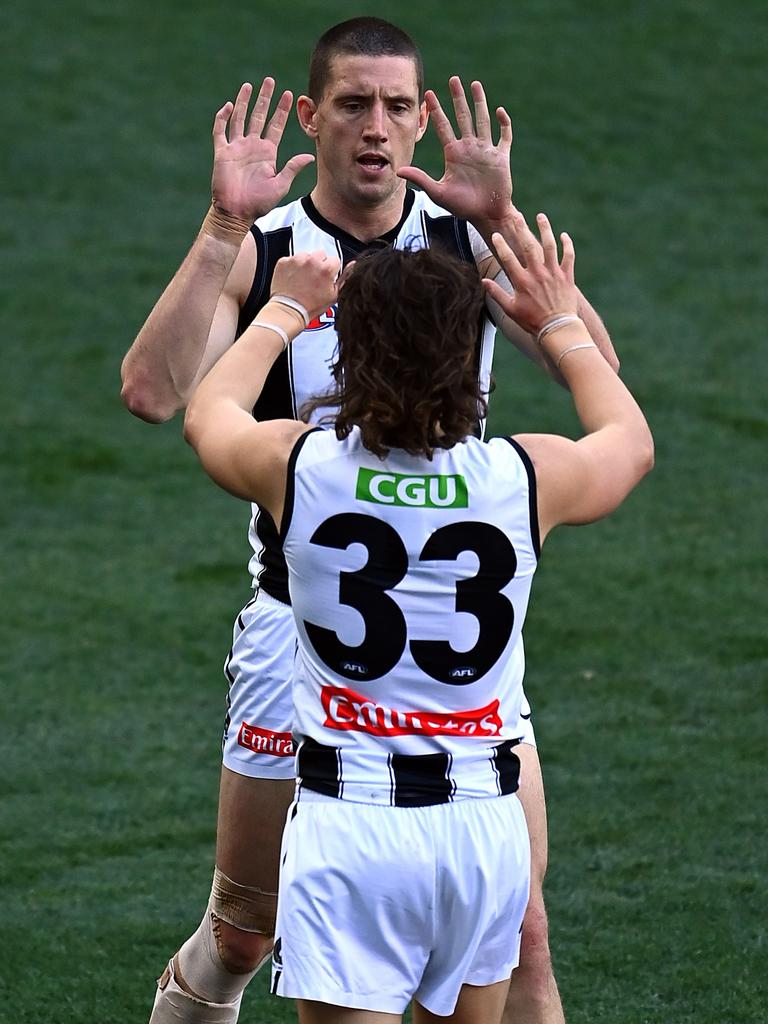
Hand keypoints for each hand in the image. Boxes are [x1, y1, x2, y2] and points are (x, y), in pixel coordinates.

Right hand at [211, 80, 314, 220]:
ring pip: (240, 118)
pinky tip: (228, 106)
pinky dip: (222, 118)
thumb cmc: (259, 203)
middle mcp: (252, 146)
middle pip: (259, 116)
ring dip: (244, 102)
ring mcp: (236, 148)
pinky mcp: (222, 152)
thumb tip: (310, 156)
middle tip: (270, 81)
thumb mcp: (280, 185)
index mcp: (267, 153)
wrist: (237, 213)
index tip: (290, 95)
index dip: (282, 110)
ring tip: (249, 86)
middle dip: (265, 99)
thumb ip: (292, 168)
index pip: (276, 125)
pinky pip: (220, 131)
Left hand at [270, 251, 339, 319]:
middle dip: (319, 264)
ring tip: (303, 280)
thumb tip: (352, 265)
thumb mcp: (334, 295)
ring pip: (306, 255)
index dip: (331, 270)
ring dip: (305, 264)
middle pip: (320, 255)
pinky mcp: (284, 262)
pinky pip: (291, 259)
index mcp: (326, 268)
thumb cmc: (310, 306)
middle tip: (314, 279)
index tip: (326, 277)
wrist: (289, 311)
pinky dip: (292, 267)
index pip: (334, 260)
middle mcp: (312, 261)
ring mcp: (297, 260)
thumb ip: (345, 277)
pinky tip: (293, 279)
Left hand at [397, 77, 512, 230]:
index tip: (429, 94)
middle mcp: (469, 148)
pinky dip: (504, 124)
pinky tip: (500, 112)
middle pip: (463, 117)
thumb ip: (420, 178)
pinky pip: (504, 136)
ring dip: (480, 103)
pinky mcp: (501, 157)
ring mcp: (486, 150)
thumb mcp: (438, 192)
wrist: (486, 216)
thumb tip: (397, 170)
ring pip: (483, 120)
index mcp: (453, 153)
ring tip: (475, 84)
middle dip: (458, 98)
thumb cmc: (462, 207)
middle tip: (453, 79)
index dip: (436, 111)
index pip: (443, 127)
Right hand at [483, 209, 577, 334]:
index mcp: (522, 281)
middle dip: (521, 229)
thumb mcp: (510, 310)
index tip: (496, 234)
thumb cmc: (532, 321)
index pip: (508, 258)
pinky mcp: (567, 276)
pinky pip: (568, 256)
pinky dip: (567, 244)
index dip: (500, 245)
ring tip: (541, 216)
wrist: (558, 328)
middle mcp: (537, 274)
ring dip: (545, 229)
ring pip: (549, 245)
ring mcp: (553, 273)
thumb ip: (496, 294)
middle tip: (516, 215)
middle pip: (528, 246)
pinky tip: (563, 235)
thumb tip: (483, 281)